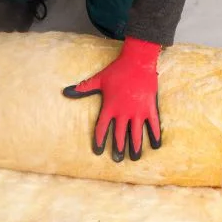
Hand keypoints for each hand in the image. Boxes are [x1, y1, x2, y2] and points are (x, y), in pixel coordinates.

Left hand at [63, 37, 161, 161]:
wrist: (138, 61)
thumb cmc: (117, 70)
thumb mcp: (98, 79)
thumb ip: (83, 88)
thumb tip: (66, 91)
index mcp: (110, 107)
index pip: (101, 128)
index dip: (99, 141)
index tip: (97, 151)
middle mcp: (123, 112)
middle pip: (119, 135)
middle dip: (117, 148)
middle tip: (116, 159)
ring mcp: (137, 111)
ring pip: (135, 134)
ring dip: (134, 147)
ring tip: (134, 158)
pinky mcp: (149, 108)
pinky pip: (153, 125)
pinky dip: (155, 135)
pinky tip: (155, 146)